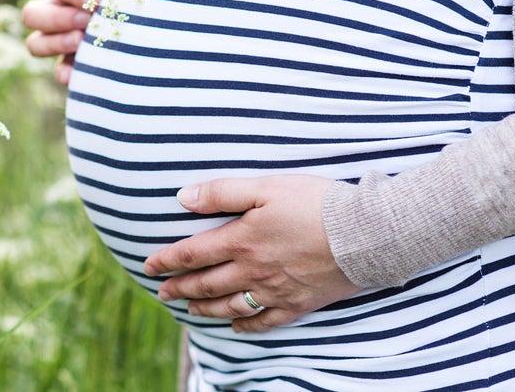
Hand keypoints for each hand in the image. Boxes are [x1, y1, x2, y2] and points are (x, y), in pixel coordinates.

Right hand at [21, 0, 129, 83]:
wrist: (159, 13)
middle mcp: (60, 9)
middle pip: (32, 14)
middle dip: (58, 18)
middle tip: (86, 21)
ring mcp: (64, 38)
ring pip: (36, 43)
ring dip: (56, 43)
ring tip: (82, 41)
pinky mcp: (76, 62)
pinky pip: (60, 70)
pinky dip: (65, 73)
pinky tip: (75, 75)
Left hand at [143, 175, 360, 332]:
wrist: (365, 234)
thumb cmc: (316, 204)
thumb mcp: (266, 187)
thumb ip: (222, 192)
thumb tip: (182, 197)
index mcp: (240, 241)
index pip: (192, 254)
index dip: (167, 261)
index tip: (149, 266)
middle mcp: (252, 271)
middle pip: (206, 284)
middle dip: (180, 288)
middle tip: (162, 292)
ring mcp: (275, 291)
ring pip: (230, 306)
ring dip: (205, 309)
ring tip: (190, 310)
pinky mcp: (299, 304)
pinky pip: (265, 322)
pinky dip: (246, 326)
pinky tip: (236, 326)